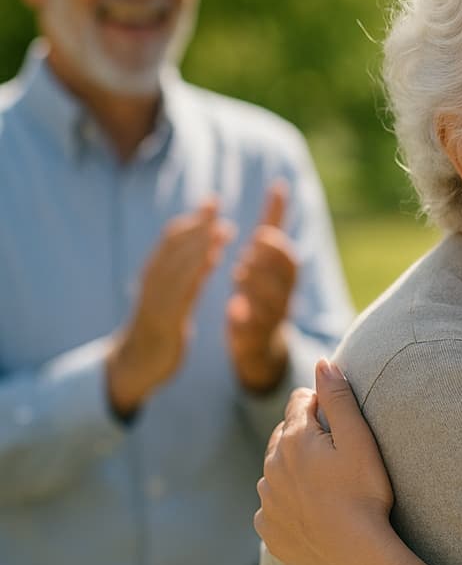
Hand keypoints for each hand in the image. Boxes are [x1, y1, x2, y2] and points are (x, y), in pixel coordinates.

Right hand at [106, 200, 233, 416]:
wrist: (137, 363)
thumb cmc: (158, 325)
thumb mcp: (170, 295)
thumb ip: (183, 272)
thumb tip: (203, 248)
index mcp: (154, 274)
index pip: (172, 238)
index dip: (192, 219)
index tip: (212, 201)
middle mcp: (152, 282)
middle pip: (173, 245)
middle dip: (196, 223)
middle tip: (217, 204)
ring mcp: (156, 299)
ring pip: (177, 264)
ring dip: (199, 243)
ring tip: (221, 227)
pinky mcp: (164, 318)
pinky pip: (181, 290)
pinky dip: (196, 271)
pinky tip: (213, 259)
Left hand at [228, 181, 297, 391]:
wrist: (260, 343)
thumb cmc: (262, 289)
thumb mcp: (269, 254)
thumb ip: (273, 223)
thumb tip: (279, 184)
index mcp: (285, 279)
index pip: (290, 260)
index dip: (278, 247)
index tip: (259, 236)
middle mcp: (283, 298)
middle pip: (285, 281)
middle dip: (267, 265)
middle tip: (244, 256)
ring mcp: (271, 321)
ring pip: (273, 304)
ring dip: (257, 287)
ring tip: (238, 274)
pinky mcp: (255, 340)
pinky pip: (255, 331)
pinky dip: (245, 319)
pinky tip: (233, 307)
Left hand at [256, 360, 394, 564]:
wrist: (354, 557)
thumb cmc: (364, 495)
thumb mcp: (359, 440)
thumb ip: (339, 398)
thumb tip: (322, 363)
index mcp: (293, 440)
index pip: (299, 403)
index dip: (320, 405)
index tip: (340, 420)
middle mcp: (271, 467)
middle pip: (284, 436)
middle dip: (304, 435)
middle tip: (336, 452)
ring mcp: (267, 501)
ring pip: (276, 472)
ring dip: (294, 470)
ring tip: (326, 484)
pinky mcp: (268, 530)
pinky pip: (273, 507)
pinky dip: (288, 504)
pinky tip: (313, 512)